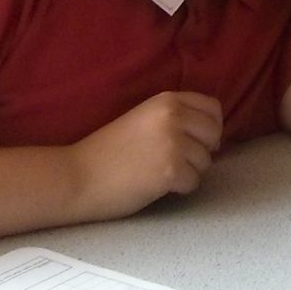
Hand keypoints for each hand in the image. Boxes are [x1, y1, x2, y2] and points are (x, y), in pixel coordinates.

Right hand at [71, 91, 222, 221]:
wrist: (76, 176)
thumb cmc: (106, 151)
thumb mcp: (143, 119)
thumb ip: (173, 118)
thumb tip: (209, 132)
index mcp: (166, 100)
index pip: (212, 108)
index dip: (209, 126)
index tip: (197, 140)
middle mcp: (174, 116)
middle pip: (214, 134)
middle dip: (202, 151)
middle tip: (179, 162)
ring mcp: (173, 143)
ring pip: (206, 161)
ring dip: (189, 172)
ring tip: (161, 174)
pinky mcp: (170, 171)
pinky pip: (194, 182)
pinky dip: (181, 189)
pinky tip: (158, 187)